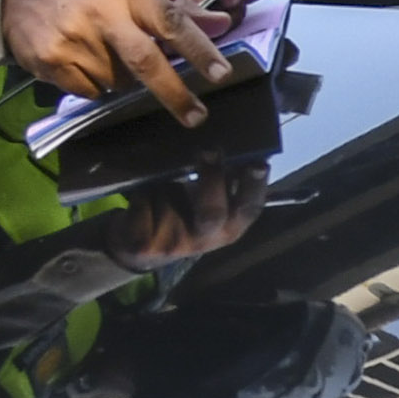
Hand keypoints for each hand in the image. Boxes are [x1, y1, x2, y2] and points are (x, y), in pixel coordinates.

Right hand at [2, 0, 231, 122]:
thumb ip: (172, 8)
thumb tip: (222, 23)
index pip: (170, 20)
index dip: (198, 48)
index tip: (221, 73)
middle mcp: (101, 14)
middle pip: (146, 61)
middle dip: (175, 94)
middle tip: (196, 116)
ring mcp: (74, 39)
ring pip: (120, 82)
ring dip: (124, 80)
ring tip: (104, 53)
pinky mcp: (52, 62)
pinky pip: (92, 91)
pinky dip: (96, 85)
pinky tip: (81, 60)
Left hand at [101, 158, 268, 265]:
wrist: (141, 251)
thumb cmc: (181, 217)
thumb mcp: (207, 203)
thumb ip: (225, 183)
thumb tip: (240, 146)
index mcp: (228, 228)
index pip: (250, 209)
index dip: (255, 186)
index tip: (258, 163)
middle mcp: (205, 240)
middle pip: (213, 212)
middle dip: (212, 179)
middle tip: (209, 150)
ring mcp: (173, 245)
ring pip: (169, 196)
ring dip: (162, 182)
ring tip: (159, 187)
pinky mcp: (144, 244)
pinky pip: (144, 202)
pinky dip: (140, 193)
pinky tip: (142, 201)